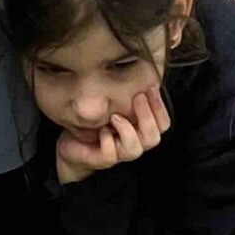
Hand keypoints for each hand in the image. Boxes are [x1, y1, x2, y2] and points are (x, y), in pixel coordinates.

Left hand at [54, 86, 170, 183]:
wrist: (72, 141)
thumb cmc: (94, 119)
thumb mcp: (114, 101)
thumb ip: (130, 94)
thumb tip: (144, 74)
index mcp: (140, 130)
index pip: (162, 124)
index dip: (159, 108)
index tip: (151, 88)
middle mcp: (133, 143)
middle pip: (153, 138)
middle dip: (147, 117)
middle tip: (137, 98)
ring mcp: (118, 154)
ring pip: (134, 150)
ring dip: (126, 130)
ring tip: (114, 116)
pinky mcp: (101, 160)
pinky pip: (110, 155)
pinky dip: (107, 141)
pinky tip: (101, 131)